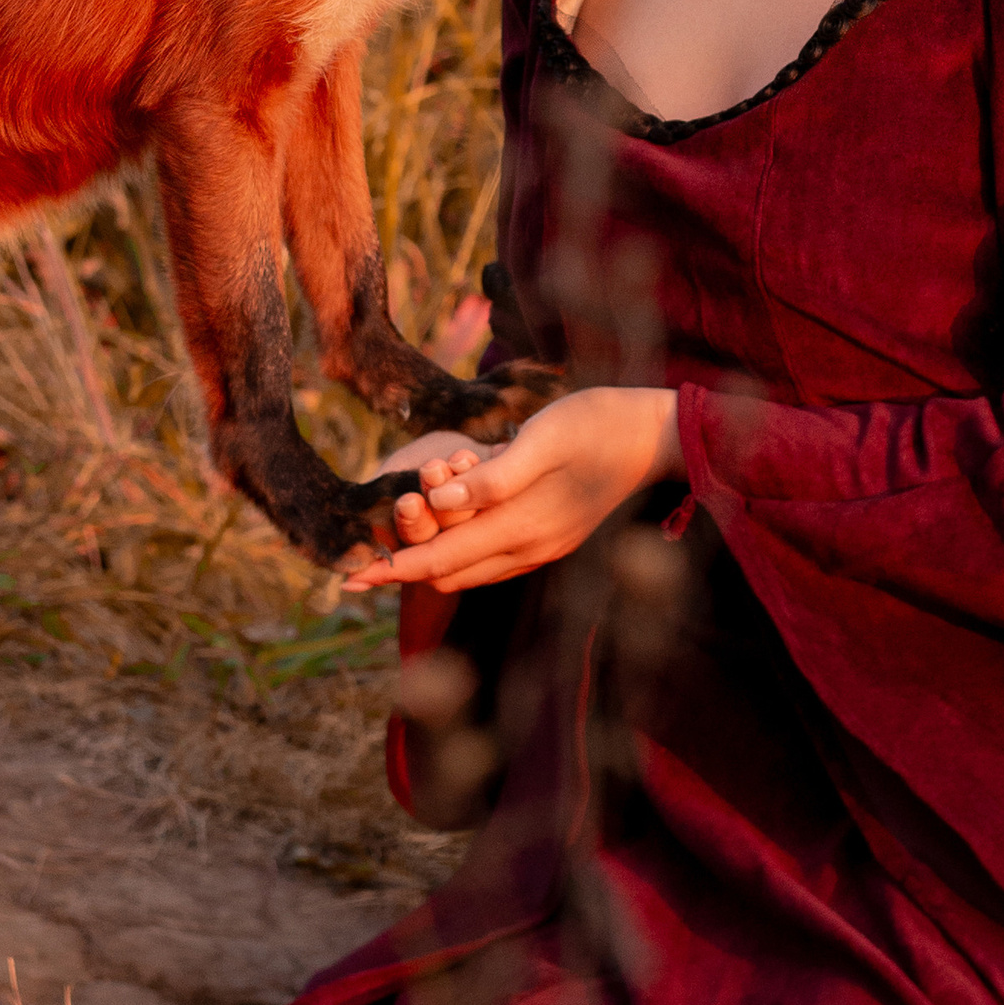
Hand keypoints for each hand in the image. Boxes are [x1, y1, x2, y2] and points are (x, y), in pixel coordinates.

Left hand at [340, 387, 681, 595]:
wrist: (653, 435)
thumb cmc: (596, 426)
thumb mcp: (541, 442)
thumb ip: (491, 478)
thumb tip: (437, 501)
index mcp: (524, 527)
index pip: (442, 558)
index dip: (393, 568)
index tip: (350, 578)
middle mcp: (530, 548)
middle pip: (451, 572)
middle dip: (406, 564)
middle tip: (363, 557)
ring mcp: (543, 546)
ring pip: (470, 567)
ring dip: (433, 551)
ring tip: (397, 535)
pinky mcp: (550, 534)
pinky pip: (491, 553)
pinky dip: (461, 543)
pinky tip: (446, 518)